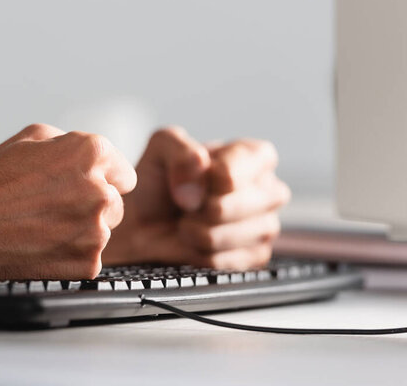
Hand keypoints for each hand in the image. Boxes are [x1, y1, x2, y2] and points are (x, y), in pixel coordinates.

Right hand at [0, 124, 136, 279]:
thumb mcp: (34, 136)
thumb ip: (75, 144)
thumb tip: (97, 160)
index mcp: (92, 153)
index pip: (125, 175)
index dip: (102, 181)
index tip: (82, 187)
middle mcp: (99, 191)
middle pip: (115, 204)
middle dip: (92, 205)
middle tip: (54, 207)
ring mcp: (94, 231)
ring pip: (103, 231)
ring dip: (82, 230)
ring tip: (42, 225)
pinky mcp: (85, 264)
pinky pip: (90, 258)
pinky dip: (71, 255)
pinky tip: (42, 244)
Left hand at [102, 127, 289, 269]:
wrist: (140, 225)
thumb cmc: (156, 184)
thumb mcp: (160, 147)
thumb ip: (180, 148)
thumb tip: (202, 164)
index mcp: (254, 156)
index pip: (249, 162)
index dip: (216, 174)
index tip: (194, 179)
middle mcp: (267, 189)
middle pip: (245, 202)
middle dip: (205, 207)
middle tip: (186, 205)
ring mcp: (265, 225)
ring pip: (238, 234)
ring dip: (199, 232)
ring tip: (186, 222)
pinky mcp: (254, 257)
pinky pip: (229, 260)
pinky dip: (201, 254)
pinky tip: (194, 242)